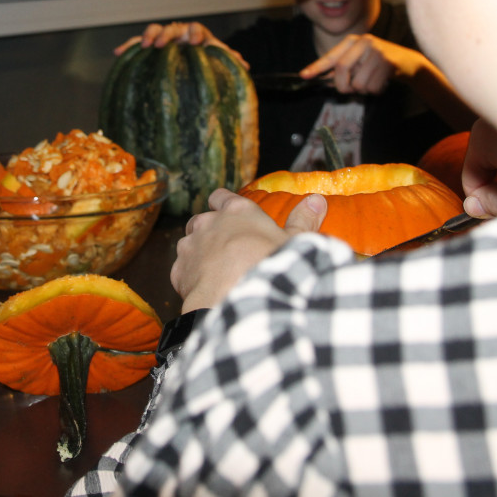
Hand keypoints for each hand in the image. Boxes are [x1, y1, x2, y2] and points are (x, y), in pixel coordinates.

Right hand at [113, 21, 246, 65]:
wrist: (190, 57)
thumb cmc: (205, 57)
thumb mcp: (216, 57)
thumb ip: (227, 58)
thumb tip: (244, 64)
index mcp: (196, 34)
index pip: (196, 28)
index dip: (195, 34)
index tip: (195, 42)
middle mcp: (179, 33)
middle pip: (171, 28)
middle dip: (167, 34)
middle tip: (162, 44)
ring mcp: (163, 38)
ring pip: (154, 31)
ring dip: (148, 37)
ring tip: (144, 46)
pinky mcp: (149, 45)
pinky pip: (137, 44)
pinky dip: (128, 46)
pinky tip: (117, 53)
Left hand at [172, 188, 325, 312]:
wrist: (245, 300)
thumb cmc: (274, 267)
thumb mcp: (296, 243)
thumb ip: (303, 220)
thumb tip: (317, 199)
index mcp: (237, 211)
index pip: (222, 197)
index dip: (223, 204)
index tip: (228, 212)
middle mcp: (208, 223)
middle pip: (201, 220)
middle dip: (210, 232)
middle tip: (227, 250)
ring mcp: (190, 246)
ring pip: (189, 244)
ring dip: (199, 254)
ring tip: (217, 273)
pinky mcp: (179, 271)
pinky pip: (182, 271)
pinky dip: (191, 278)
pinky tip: (207, 290)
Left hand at [300, 33, 424, 94]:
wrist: (408, 62)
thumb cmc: (378, 63)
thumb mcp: (359, 60)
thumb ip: (343, 68)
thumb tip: (324, 79)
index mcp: (352, 41)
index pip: (331, 56)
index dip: (316, 67)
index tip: (304, 75)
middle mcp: (363, 42)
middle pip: (342, 69)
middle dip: (343, 85)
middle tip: (350, 90)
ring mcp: (377, 51)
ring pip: (358, 82)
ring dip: (363, 90)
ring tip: (371, 82)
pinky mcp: (388, 62)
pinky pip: (372, 87)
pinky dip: (375, 91)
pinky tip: (381, 82)